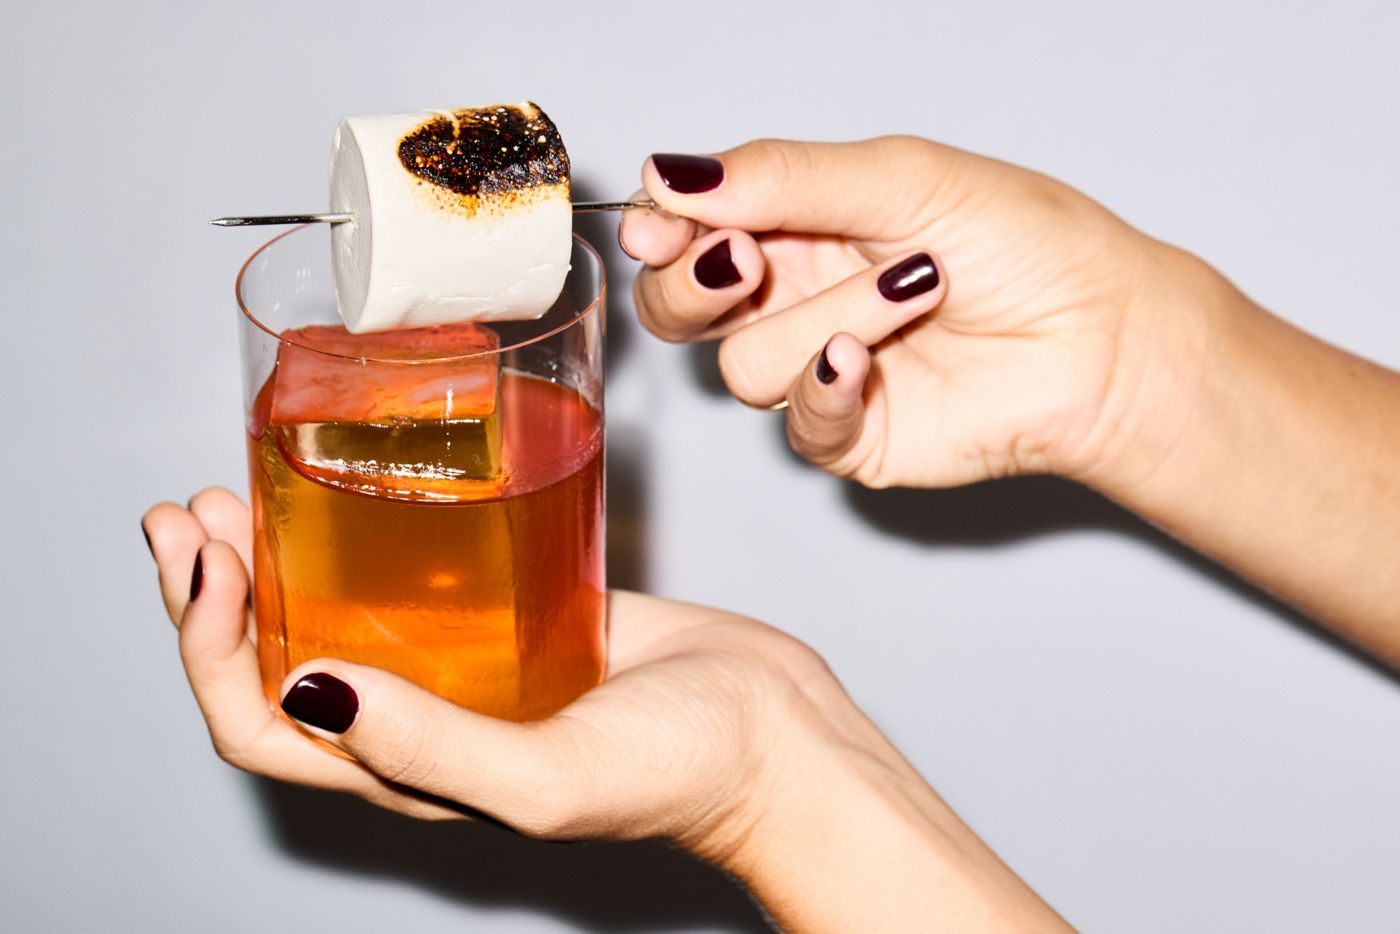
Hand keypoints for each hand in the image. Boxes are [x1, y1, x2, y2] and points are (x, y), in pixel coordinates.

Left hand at [142, 488, 1068, 930]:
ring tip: (242, 490)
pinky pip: (422, 571)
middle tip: (192, 513)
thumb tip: (309, 689)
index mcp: (409, 771)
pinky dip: (372, 531)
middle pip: (280, 655)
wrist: (777, 733)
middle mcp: (423, 716)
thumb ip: (430, 747)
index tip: (207, 562)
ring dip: (279, 554)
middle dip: (217, 591)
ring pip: (340, 606)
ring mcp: (470, 661)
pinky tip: (367, 488)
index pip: (263, 718)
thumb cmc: (684, 773)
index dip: (210, 647)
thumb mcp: (546, 778)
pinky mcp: (519, 609)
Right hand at [621, 138, 1200, 489]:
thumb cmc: (1026, 242)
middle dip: (696, 287)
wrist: (1103, 334)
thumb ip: (779, 179)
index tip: (662, 227)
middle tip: (749, 261)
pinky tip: (868, 361)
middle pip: (677, 310)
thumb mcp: (899, 178)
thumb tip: (668, 176)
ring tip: (914, 290)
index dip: (660, 232)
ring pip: (743, 367)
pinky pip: (794, 426)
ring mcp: (818, 370)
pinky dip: (826, 389)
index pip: (687, 231)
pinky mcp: (851, 436)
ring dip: (827, 318)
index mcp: (796, 225)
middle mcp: (796, 298)